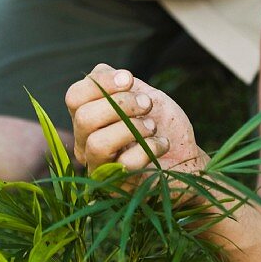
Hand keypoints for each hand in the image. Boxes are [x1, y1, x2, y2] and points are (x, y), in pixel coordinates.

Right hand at [66, 63, 208, 176]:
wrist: (186, 156)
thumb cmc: (160, 123)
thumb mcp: (142, 93)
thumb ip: (120, 81)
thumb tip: (112, 73)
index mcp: (86, 117)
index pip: (74, 97)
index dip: (101, 83)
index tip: (130, 79)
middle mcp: (85, 143)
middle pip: (83, 118)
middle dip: (121, 104)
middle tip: (147, 104)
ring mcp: (99, 168)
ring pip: (97, 143)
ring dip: (133, 128)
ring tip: (153, 127)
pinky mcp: (117, 187)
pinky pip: (125, 164)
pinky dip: (150, 148)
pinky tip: (162, 144)